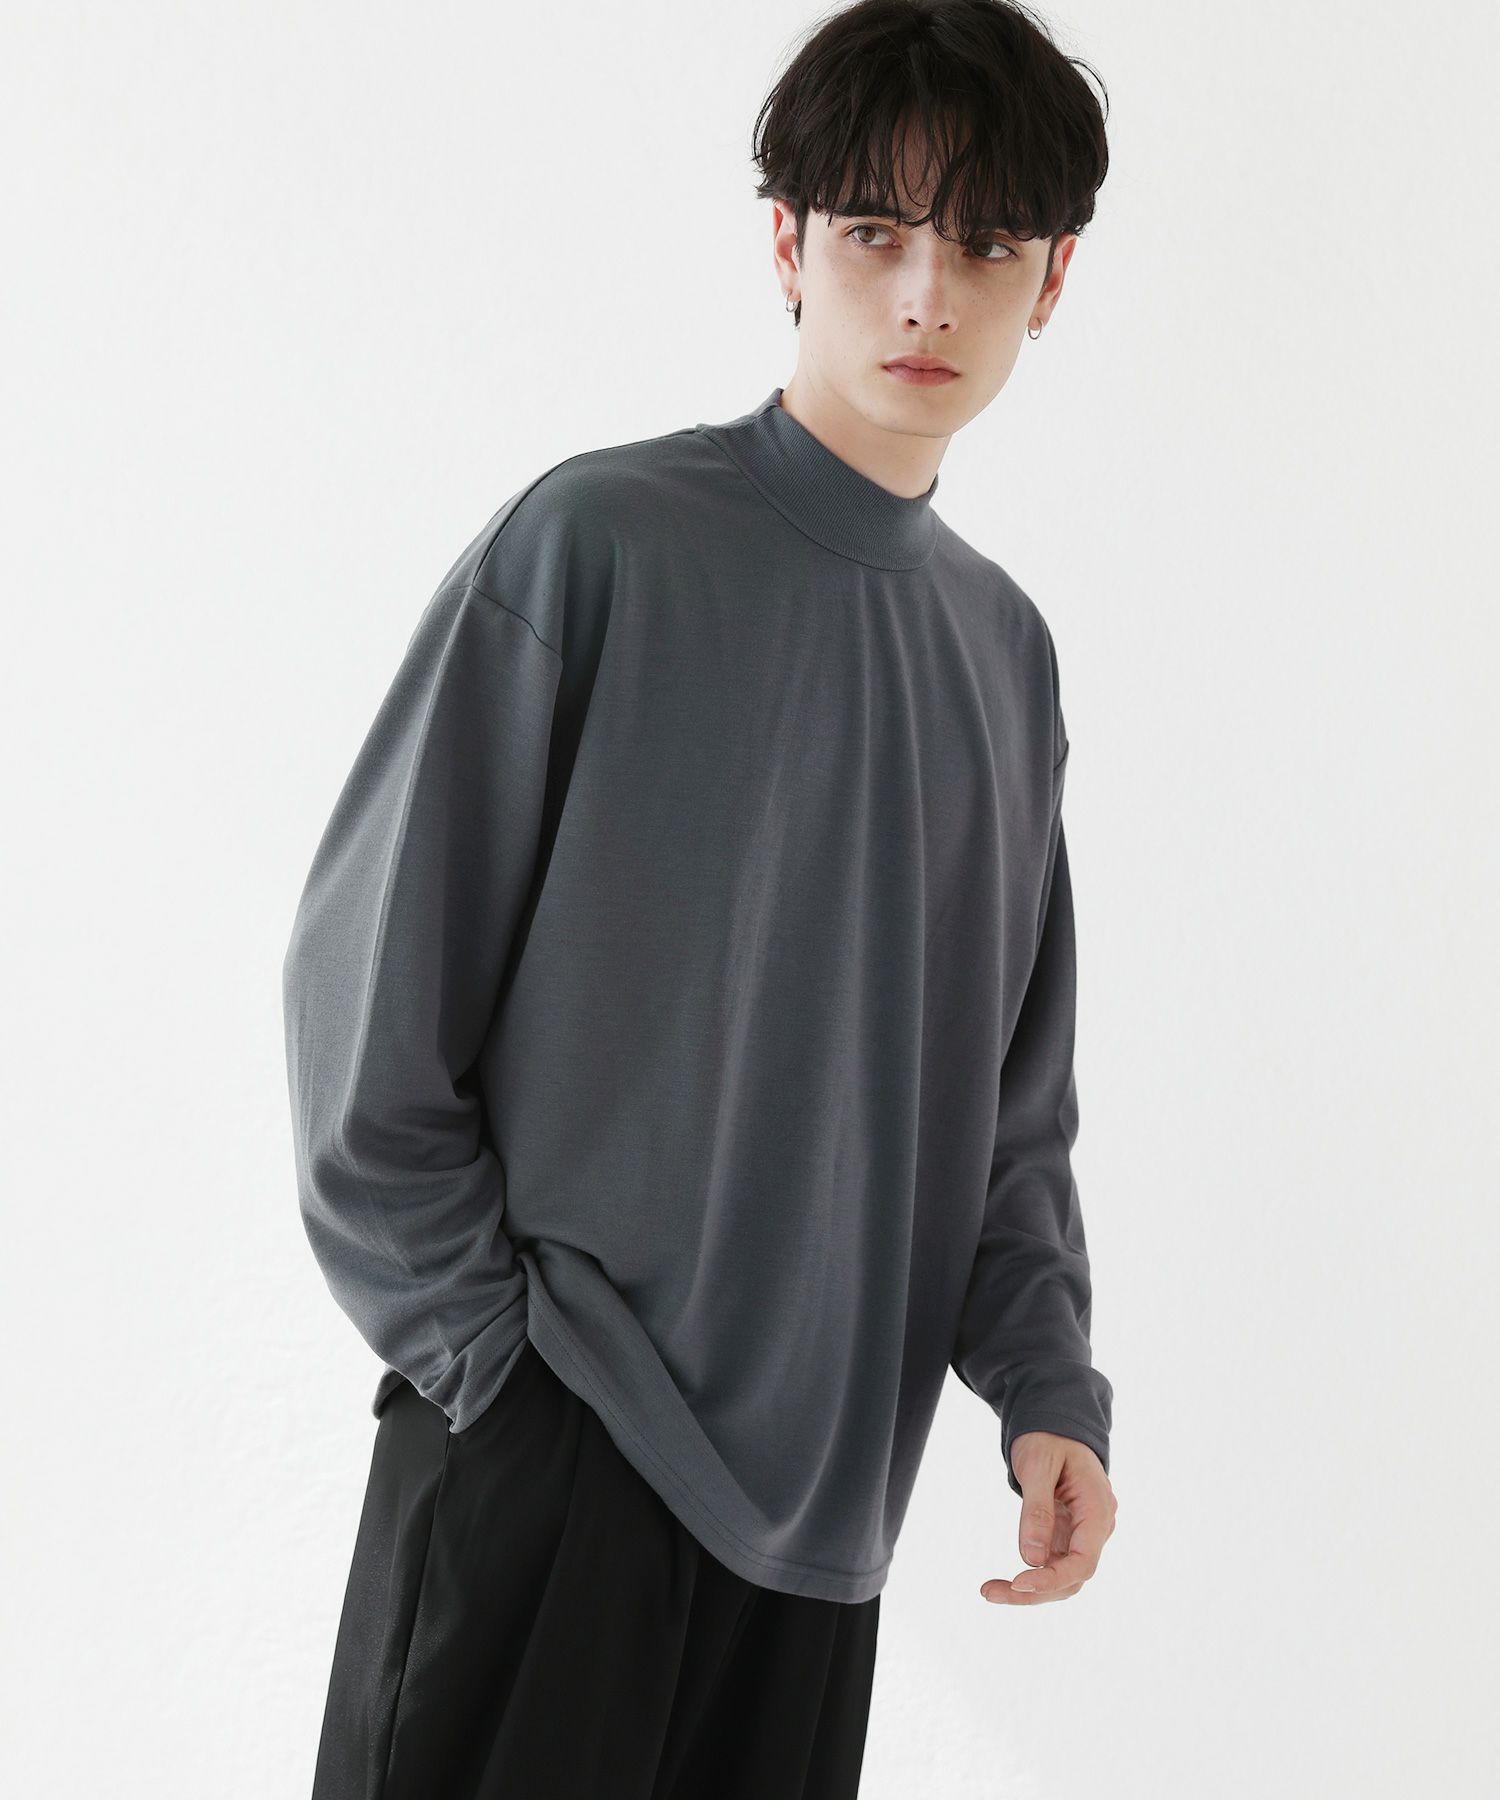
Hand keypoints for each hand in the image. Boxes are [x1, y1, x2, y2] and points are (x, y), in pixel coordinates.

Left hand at [980, 1431, 1116, 1604]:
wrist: (1054, 1425)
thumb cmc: (1048, 1438)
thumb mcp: (1038, 1464)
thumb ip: (1037, 1510)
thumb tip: (1032, 1559)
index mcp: (1097, 1509)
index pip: (1083, 1561)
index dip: (1052, 1579)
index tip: (1018, 1583)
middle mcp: (1096, 1528)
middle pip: (1072, 1577)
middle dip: (1034, 1591)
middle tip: (989, 1592)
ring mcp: (1082, 1534)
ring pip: (1062, 1577)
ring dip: (1029, 1589)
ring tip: (989, 1589)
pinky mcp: (1068, 1537)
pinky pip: (1053, 1565)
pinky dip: (1030, 1575)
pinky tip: (1003, 1581)